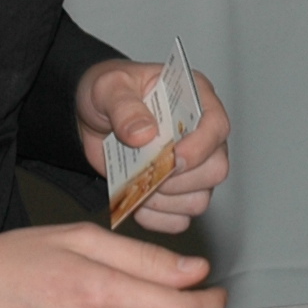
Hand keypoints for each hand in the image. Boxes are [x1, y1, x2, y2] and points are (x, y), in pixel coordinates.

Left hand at [74, 58, 229, 233]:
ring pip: (199, 199)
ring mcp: (193, 168)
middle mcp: (201, 136)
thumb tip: (144, 133)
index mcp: (195, 99)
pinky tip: (136, 205)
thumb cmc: (108, 94)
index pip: (217, 126)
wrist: (90, 119)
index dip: (200, 147)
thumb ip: (125, 107)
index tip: (174, 157)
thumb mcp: (108, 87)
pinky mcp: (177, 193)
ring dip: (166, 201)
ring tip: (137, 187)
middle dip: (180, 179)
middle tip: (148, 172)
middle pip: (216, 169)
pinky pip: (179, 219)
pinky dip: (157, 218)